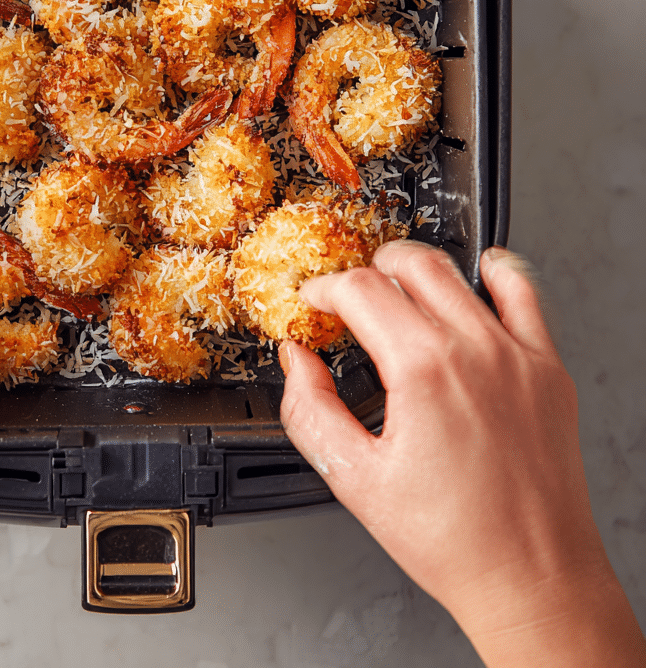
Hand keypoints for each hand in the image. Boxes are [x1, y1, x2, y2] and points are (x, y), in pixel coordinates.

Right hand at [279, 240, 645, 667]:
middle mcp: (474, 351)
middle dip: (368, 269)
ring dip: (418, 269)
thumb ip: (310, 409)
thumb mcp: (354, 479)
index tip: (314, 302)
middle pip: (409, 265)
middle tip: (350, 293)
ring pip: (460, 271)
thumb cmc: (453, 539)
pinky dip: (497, 273)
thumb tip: (296, 362)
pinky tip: (479, 278)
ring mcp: (517, 355)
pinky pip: (525, 293)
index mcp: (422, 371)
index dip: (324, 289)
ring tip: (398, 287)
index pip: (360, 291)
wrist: (530, 577)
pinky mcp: (548, 369)